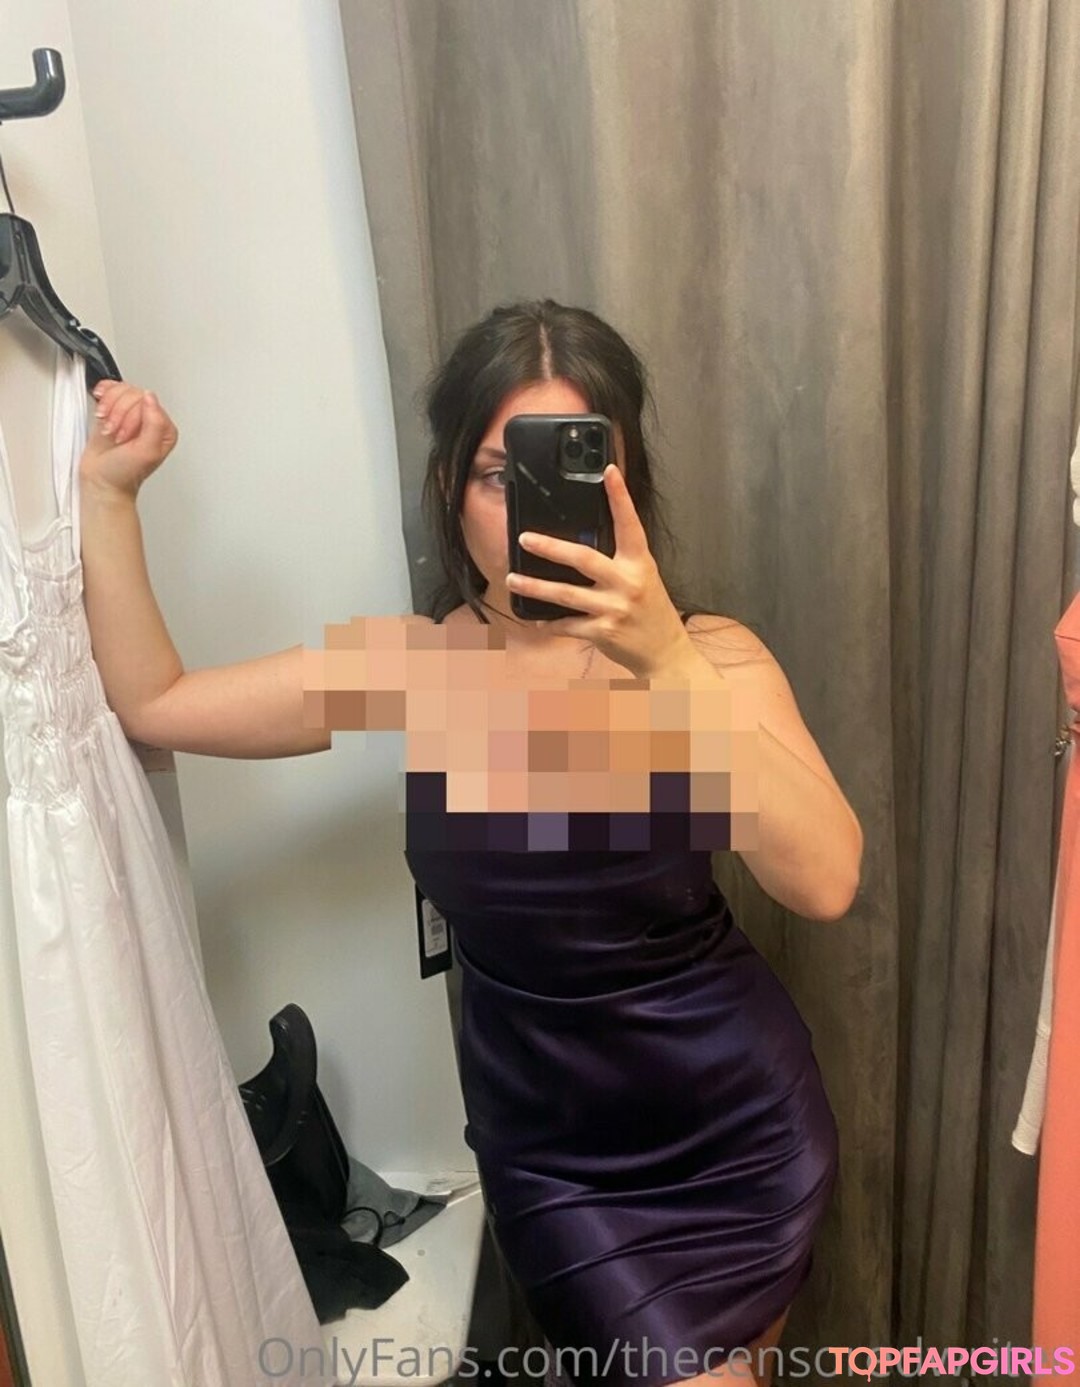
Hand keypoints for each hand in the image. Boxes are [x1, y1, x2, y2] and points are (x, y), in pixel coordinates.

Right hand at [79, 381, 178, 498]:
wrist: (103, 482)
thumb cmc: (124, 473)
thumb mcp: (147, 452)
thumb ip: (154, 424)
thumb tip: (150, 398)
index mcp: (164, 428)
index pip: (147, 402)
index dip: (130, 417)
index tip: (123, 436)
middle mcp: (150, 419)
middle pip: (132, 394)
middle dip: (117, 414)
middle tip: (115, 435)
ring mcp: (131, 414)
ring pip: (120, 391)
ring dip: (108, 409)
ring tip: (108, 429)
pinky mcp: (115, 411)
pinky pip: (110, 390)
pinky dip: (102, 397)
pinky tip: (100, 411)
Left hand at [505, 464, 695, 678]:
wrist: (665, 651)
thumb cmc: (651, 610)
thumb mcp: (643, 577)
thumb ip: (618, 560)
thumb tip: (581, 543)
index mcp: (639, 563)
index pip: (630, 524)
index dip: (620, 497)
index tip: (609, 471)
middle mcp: (627, 583)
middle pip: (583, 558)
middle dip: (550, 548)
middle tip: (524, 538)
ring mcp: (614, 608)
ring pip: (566, 594)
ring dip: (535, 587)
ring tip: (512, 580)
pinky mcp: (603, 631)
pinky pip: (568, 625)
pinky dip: (550, 622)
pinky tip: (535, 618)